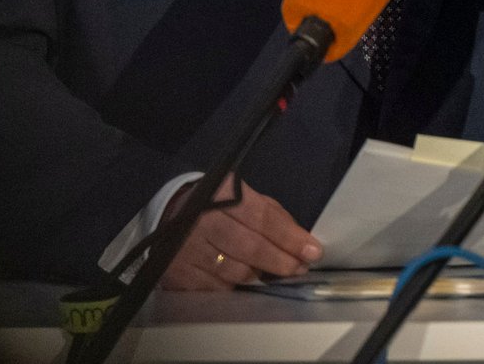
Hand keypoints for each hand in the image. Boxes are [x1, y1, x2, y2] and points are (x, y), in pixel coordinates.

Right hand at [159, 177, 322, 289]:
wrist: (170, 215)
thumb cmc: (218, 207)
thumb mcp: (245, 198)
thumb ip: (273, 217)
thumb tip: (302, 242)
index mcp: (223, 195)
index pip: (263, 218)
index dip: (290, 237)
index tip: (313, 252)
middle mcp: (203, 220)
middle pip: (251, 247)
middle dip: (281, 261)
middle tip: (299, 268)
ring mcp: (188, 248)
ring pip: (235, 271)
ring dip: (261, 276)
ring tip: (275, 276)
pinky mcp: (179, 273)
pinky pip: (216, 287)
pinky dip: (234, 287)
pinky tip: (244, 283)